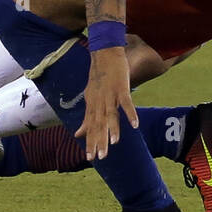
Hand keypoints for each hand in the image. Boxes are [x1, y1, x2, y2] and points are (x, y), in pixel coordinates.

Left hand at [75, 46, 137, 161]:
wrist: (104, 54)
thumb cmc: (99, 78)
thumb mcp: (90, 99)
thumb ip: (86, 118)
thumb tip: (77, 134)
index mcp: (93, 106)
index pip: (91, 128)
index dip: (90, 143)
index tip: (90, 158)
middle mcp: (99, 103)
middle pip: (99, 124)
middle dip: (99, 141)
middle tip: (99, 157)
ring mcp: (110, 95)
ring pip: (111, 115)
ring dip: (113, 129)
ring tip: (113, 144)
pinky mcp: (121, 88)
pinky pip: (126, 103)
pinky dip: (130, 113)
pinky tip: (135, 124)